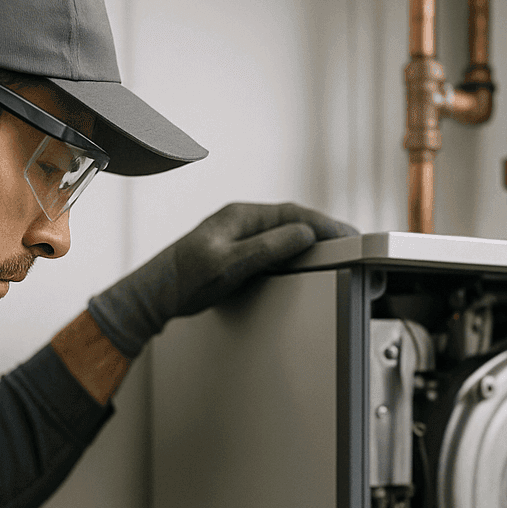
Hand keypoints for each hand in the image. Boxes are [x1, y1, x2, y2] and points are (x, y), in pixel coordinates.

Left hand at [87, 203, 357, 356]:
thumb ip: (268, 247)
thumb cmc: (184, 280)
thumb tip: (303, 233)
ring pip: (283, 230)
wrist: (156, 294)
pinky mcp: (234, 250)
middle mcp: (240, 220)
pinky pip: (273, 243)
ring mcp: (237, 234)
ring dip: (310, 237)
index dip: (324, 223)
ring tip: (334, 247)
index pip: (293, 213)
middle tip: (350, 240)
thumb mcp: (230, 264)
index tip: (347, 234)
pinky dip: (293, 248)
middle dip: (322, 228)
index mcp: (240, 216)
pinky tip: (301, 256)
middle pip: (291, 219)